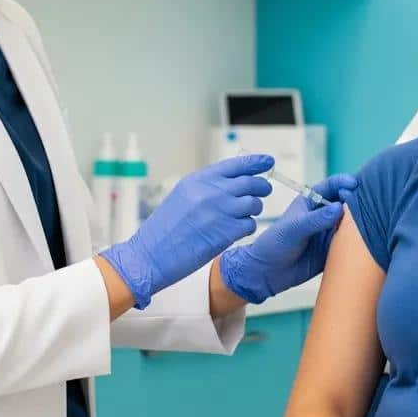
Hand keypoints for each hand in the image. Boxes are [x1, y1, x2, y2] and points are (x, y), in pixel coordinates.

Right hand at [101, 154, 273, 308]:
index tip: (267, 161)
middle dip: (261, 187)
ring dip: (253, 210)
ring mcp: (220, 212)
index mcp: (198, 180)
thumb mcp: (182, 196)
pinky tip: (235, 231)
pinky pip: (249, 225)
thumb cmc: (163, 229)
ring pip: (254, 204)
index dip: (255, 162)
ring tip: (243, 216)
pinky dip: (246, 228)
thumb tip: (234, 182)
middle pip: (250, 183)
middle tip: (263, 191)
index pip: (236, 165)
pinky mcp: (226, 233)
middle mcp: (211, 192)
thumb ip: (206, 187)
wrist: (150, 255)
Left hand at [218, 173, 356, 302]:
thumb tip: (339, 207)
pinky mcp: (334, 250)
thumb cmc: (275, 244)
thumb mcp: (294, 228)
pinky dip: (359, 243)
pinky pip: (350, 245)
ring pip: (352, 224)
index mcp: (312, 202)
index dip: (344, 182)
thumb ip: (316, 219)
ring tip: (372, 225)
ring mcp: (330, 232)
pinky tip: (368, 243)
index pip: (331, 186)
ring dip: (361, 224)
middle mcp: (324, 215)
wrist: (268, 273)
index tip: (355, 184)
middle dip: (358, 202)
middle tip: (369, 205)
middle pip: (346, 204)